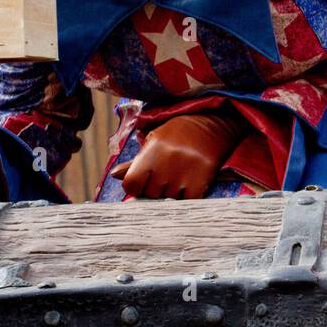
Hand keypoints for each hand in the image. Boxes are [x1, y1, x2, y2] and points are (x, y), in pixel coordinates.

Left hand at [110, 113, 246, 199]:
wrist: (212, 125)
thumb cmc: (178, 134)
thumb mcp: (154, 141)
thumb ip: (135, 162)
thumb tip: (114, 175)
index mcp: (151, 152)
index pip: (132, 184)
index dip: (136, 187)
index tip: (144, 182)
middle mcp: (166, 163)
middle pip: (151, 194)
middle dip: (156, 189)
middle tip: (167, 175)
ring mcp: (184, 173)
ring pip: (169, 199)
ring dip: (173, 193)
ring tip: (181, 175)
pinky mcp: (201, 180)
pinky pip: (187, 201)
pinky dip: (188, 197)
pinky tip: (191, 183)